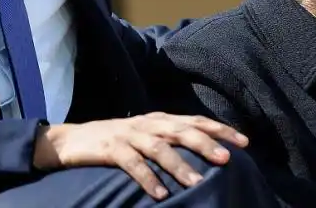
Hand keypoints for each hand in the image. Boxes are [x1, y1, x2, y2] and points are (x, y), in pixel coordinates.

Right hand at [33, 112, 248, 199]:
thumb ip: (170, 140)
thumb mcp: (145, 136)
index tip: (244, 142)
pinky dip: (147, 179)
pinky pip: (132, 165)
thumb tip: (205, 152)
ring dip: (179, 166)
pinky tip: (160, 195)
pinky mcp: (110, 149)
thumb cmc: (115, 141)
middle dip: (205, 144)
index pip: (195, 120)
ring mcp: (128, 135)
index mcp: (159, 120)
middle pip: (181, 130)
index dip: (219, 130)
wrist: (71, 140)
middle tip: (225, 159)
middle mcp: (147, 124)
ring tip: (196, 183)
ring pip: (159, 148)